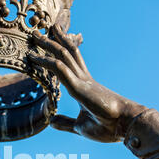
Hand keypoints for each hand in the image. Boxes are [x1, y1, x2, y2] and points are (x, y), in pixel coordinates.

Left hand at [29, 25, 145, 141]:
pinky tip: (35, 58)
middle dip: (53, 41)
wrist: (124, 126)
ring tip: (35, 34)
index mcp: (84, 86)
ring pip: (63, 56)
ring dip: (48, 45)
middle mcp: (83, 79)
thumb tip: (51, 121)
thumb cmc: (107, 126)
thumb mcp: (80, 126)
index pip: (71, 63)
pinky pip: (61, 70)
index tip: (50, 40)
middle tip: (38, 31)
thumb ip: (65, 123)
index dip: (61, 50)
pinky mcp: (79, 87)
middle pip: (66, 53)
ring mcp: (81, 82)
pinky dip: (48, 62)